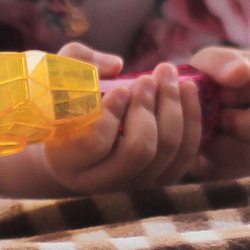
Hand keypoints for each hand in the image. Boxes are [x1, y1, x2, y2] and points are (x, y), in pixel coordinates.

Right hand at [30, 43, 206, 193]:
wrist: (74, 140)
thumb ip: (78, 65)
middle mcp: (101, 181)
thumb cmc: (62, 103)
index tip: (121, 88)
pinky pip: (186, 154)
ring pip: (167, 152)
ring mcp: (133, 184)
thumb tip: (116, 65)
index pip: (95, 144)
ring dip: (173, 107)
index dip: (112, 114)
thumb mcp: (57, 78)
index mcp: (67, 161)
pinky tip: (188, 89)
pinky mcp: (159, 178)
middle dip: (148, 108)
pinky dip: (192, 119)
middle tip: (148, 78)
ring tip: (167, 74)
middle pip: (138, 150)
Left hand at [186, 45, 249, 175]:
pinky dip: (226, 164)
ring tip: (209, 135)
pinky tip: (212, 150)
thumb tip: (240, 73)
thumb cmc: (215, 79)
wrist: (209, 110)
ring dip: (230, 147)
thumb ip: (221, 62)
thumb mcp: (211, 62)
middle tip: (217, 119)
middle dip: (243, 123)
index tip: (222, 93)